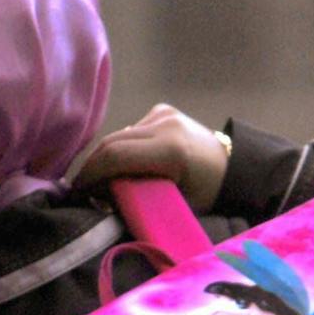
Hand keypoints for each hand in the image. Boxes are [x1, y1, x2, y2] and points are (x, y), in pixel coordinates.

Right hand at [71, 103, 228, 209]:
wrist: (235, 167)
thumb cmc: (208, 194)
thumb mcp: (174, 204)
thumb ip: (137, 199)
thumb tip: (100, 198)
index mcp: (170, 150)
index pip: (115, 155)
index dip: (91, 173)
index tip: (78, 192)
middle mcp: (165, 125)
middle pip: (112, 142)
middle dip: (92, 166)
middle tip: (80, 189)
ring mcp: (163, 114)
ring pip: (119, 135)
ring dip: (105, 157)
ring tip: (99, 181)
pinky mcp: (162, 111)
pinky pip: (131, 130)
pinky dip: (122, 147)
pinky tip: (124, 165)